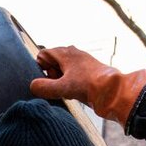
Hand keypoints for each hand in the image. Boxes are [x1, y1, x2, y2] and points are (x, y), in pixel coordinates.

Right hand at [28, 46, 145, 128]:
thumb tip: (33, 86)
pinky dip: (69, 83)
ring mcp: (82, 62)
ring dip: (59, 80)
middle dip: (50, 74)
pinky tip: (73, 93)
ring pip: (62, 69)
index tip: (46, 79)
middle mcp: (74, 54)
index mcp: (66, 52)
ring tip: (66, 90)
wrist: (112, 91)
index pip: (43, 54)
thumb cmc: (88, 85)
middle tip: (57, 86)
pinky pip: (72, 75)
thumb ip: (44, 87)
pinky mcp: (88, 72)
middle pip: (52, 62)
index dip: (41, 68)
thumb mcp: (62, 88)